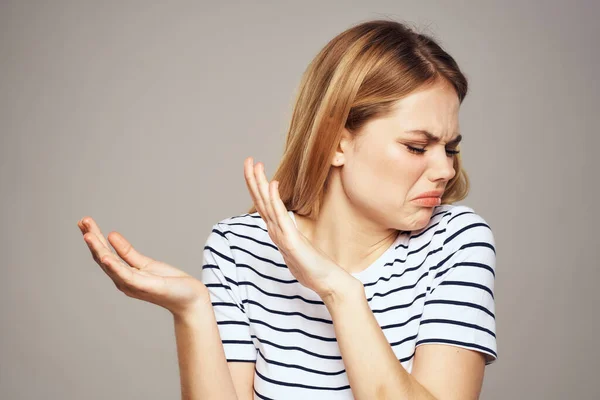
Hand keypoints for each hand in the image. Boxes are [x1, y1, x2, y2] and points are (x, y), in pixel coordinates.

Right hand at [78, 217, 208, 316]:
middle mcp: (123, 281)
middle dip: (93, 239)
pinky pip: (126, 275)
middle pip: (103, 257)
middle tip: (83, 220)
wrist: (191, 299)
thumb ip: (127, 252)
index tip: (85, 222)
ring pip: (111, 265)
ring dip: (98, 249)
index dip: (94, 238)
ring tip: (88, 235)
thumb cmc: (170, 284)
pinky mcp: (144, 286)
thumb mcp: (146, 263)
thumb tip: (111, 235)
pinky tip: (105, 256)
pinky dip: (114, 266)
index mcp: (123, 275)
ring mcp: (132, 285)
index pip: (104, 254)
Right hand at [243, 157, 357, 299]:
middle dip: (252, 180)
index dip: (256, 185)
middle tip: (248, 160)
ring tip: (255, 166)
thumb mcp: (298, 246)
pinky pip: (280, 218)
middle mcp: (276, 232)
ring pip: (266, 206)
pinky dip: (274, 200)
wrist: (327, 282)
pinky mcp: (291, 242)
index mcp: (278, 231)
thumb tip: (285, 227)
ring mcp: (282, 236)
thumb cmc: (313, 266)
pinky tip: (272, 184)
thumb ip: (289, 235)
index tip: (253, 166)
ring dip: (259, 184)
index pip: (263, 204)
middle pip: (260, 201)